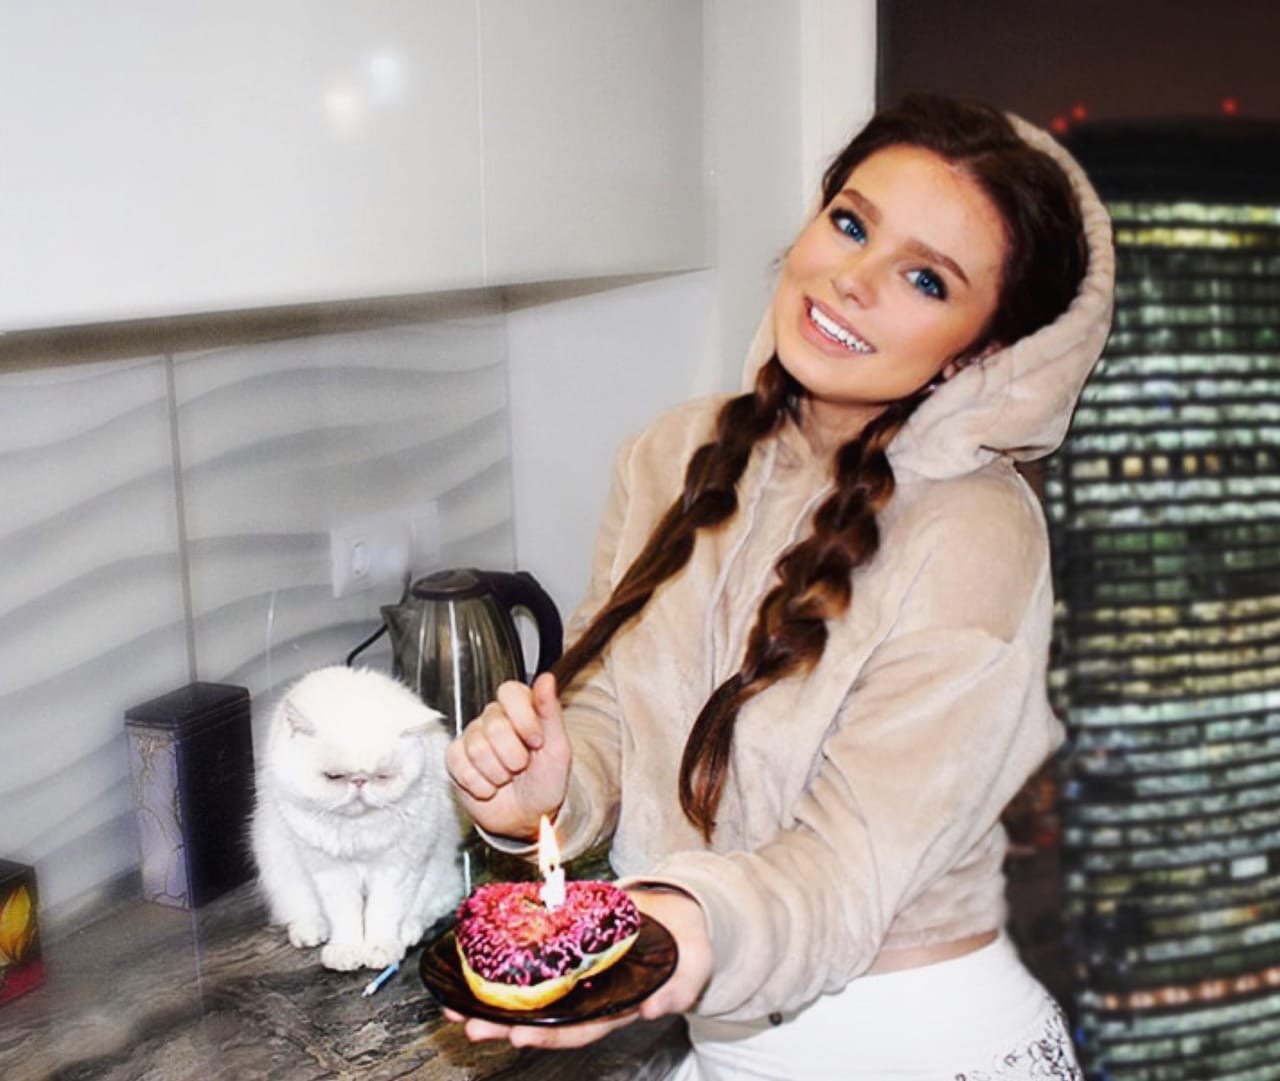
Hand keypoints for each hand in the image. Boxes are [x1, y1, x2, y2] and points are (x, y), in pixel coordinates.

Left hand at [445, 888, 713, 1049]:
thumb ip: (680, 986)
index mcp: (617, 1005)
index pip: (579, 1027)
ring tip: (456, 1005)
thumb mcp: (694, 962)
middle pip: (543, 1018)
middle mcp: (590, 995)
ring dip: (492, 1002)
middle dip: (505, 1025)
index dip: (548, 1034)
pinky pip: (530, 960)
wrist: (679, 913)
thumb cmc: (685, 943)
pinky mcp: (566, 945)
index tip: (518, 1036)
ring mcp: (576, 973)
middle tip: (470, 1025)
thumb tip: (655, 1010)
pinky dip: (501, 964)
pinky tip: (474, 963)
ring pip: (530, 995)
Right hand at [446, 672, 570, 840]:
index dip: (523, 719)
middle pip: (495, 726)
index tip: (537, 741)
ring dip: (498, 774)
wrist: (528, 817)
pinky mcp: (455, 758)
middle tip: (521, 767)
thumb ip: (550, 712)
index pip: (510, 692)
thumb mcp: (558, 748)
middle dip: (514, 756)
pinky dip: (480, 784)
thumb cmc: (546, 781)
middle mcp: (493, 718)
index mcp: (520, 708)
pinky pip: (459, 765)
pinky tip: (489, 787)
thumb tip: (546, 678)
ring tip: (506, 778)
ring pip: (477, 749)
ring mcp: (472, 737)